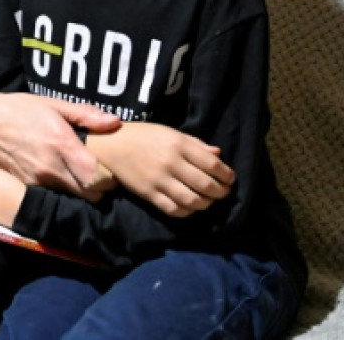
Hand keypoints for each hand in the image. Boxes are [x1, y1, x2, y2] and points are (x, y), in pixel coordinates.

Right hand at [0, 89, 120, 201]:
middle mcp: (50, 169)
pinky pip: (51, 197)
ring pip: (70, 198)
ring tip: (79, 176)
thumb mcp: (52, 104)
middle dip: (98, 189)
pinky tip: (59, 178)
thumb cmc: (17, 110)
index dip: (110, 178)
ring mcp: (37, 182)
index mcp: (61, 145)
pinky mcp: (26, 189)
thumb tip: (115, 122)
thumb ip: (86, 115)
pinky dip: (60, 192)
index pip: (98, 178)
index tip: (111, 170)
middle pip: (88, 195)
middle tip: (100, 175)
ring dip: (79, 191)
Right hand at [88, 122, 232, 216]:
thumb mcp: (171, 133)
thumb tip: (218, 154)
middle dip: (220, 192)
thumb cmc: (144, 136)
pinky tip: (190, 207)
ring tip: (209, 201)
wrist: (112, 145)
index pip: (212, 164)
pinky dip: (187, 212)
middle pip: (205, 185)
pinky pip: (173, 209)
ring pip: (192, 201)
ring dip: (206, 204)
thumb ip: (195, 144)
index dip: (226, 174)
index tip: (230, 178)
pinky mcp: (149, 194)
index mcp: (179, 144)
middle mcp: (171, 163)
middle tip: (224, 192)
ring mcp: (159, 181)